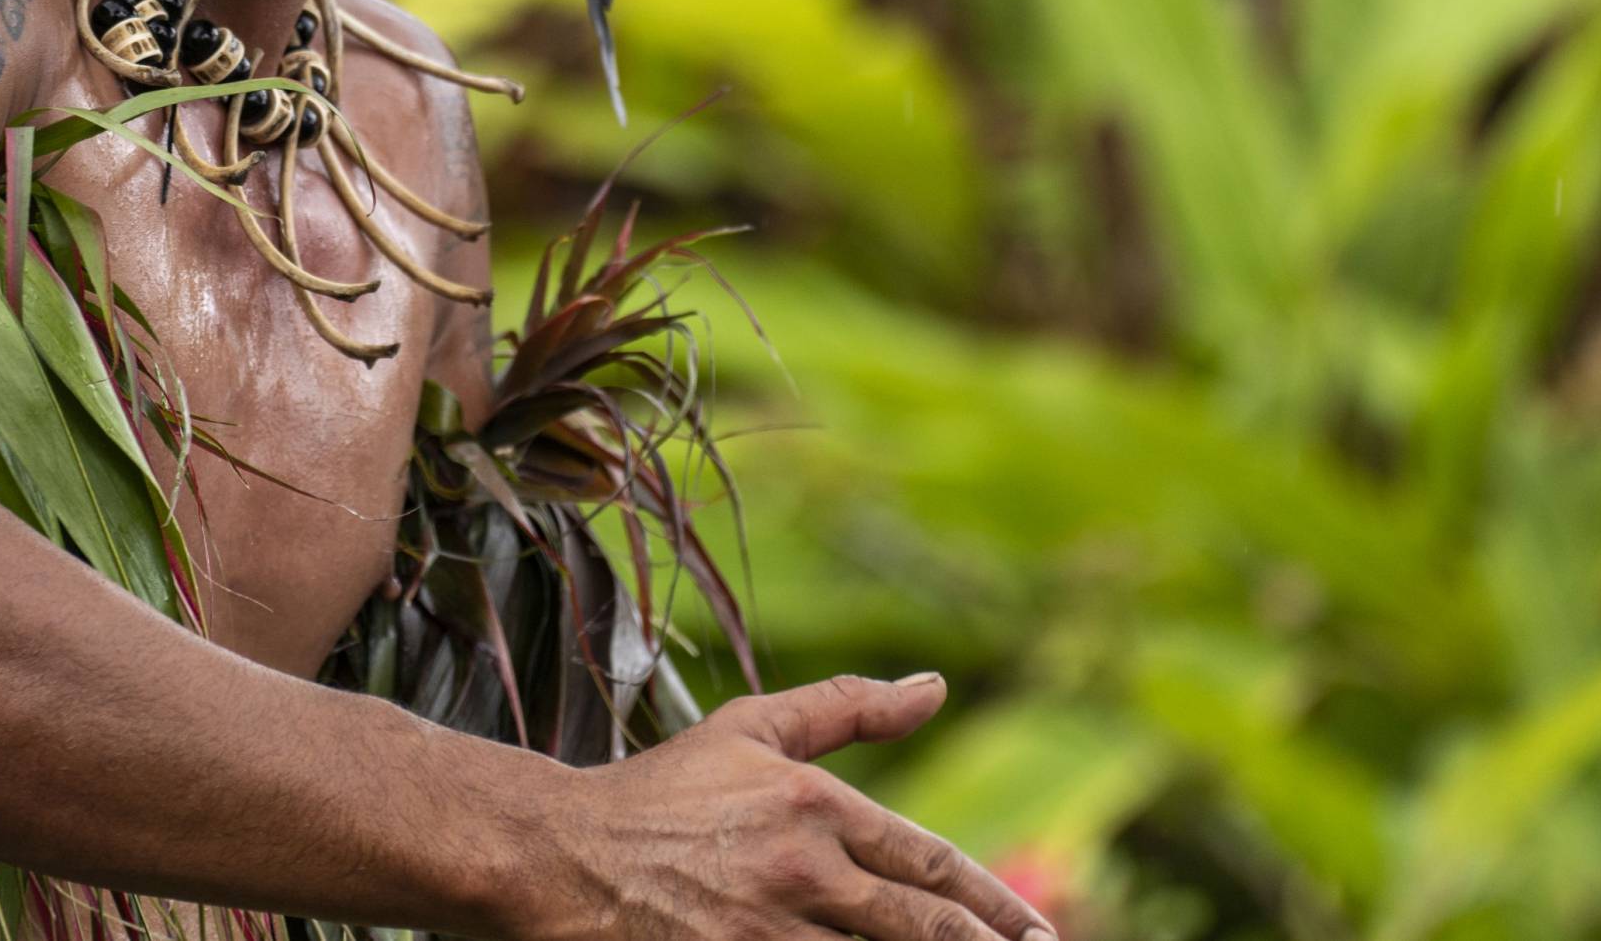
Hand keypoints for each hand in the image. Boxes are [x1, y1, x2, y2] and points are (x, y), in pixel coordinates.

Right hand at [521, 674, 1056, 940]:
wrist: (559, 856)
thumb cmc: (659, 792)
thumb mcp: (751, 729)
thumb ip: (847, 707)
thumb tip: (936, 686)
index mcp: (812, 804)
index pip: (930, 863)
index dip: (996, 905)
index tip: (1041, 932)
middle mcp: (799, 871)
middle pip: (923, 930)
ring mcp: (765, 934)